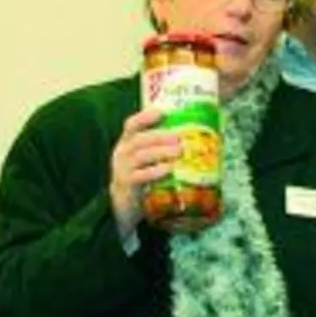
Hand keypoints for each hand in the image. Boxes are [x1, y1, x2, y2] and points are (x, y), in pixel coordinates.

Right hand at [108, 109, 181, 237]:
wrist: (124, 204)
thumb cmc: (141, 176)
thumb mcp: (147, 159)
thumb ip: (161, 147)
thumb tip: (193, 137)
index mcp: (127, 142)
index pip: (131, 125)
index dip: (144, 117)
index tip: (161, 112)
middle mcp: (122, 153)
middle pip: (139, 140)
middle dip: (160, 136)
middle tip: (179, 137)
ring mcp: (122, 169)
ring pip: (140, 156)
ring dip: (161, 152)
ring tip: (179, 151)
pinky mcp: (126, 185)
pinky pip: (139, 176)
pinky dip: (155, 171)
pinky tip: (169, 169)